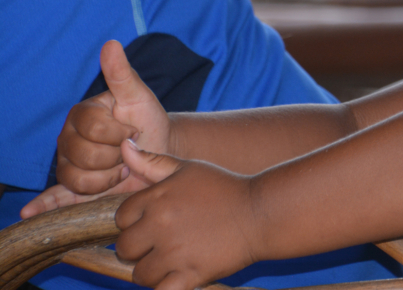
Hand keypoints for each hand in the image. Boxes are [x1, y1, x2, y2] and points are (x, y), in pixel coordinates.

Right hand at [21, 40, 170, 217]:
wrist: (157, 151)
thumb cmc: (147, 121)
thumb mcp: (139, 97)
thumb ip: (122, 74)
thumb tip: (111, 44)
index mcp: (82, 115)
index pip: (93, 130)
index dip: (119, 135)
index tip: (134, 132)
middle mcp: (68, 138)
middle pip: (84, 156)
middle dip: (116, 157)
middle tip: (128, 152)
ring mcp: (68, 163)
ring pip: (77, 180)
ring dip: (108, 179)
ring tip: (121, 169)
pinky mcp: (73, 188)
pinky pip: (54, 198)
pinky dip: (41, 207)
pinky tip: (29, 215)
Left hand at [116, 141, 261, 289]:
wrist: (262, 212)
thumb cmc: (224, 188)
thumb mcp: (188, 168)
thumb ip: (152, 161)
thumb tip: (123, 146)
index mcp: (157, 199)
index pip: (121, 218)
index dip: (135, 221)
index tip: (154, 222)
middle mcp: (161, 225)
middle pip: (124, 247)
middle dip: (138, 248)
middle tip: (161, 244)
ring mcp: (175, 252)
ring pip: (139, 274)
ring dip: (152, 270)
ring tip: (171, 261)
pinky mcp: (191, 274)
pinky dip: (166, 288)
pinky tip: (178, 278)